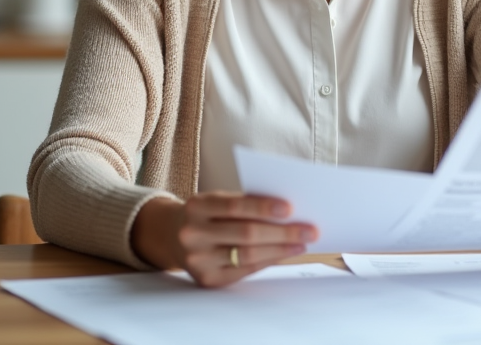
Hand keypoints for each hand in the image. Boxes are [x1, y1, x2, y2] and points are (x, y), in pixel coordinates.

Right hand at [131, 192, 317, 287]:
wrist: (171, 235)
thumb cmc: (207, 214)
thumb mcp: (216, 200)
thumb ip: (245, 203)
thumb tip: (288, 212)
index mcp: (197, 206)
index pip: (235, 206)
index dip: (263, 207)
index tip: (291, 208)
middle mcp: (193, 233)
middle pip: (245, 233)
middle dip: (282, 232)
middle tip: (309, 230)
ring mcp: (198, 259)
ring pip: (247, 255)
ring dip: (280, 249)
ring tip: (301, 244)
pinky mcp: (207, 279)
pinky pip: (244, 270)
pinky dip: (268, 261)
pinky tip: (284, 254)